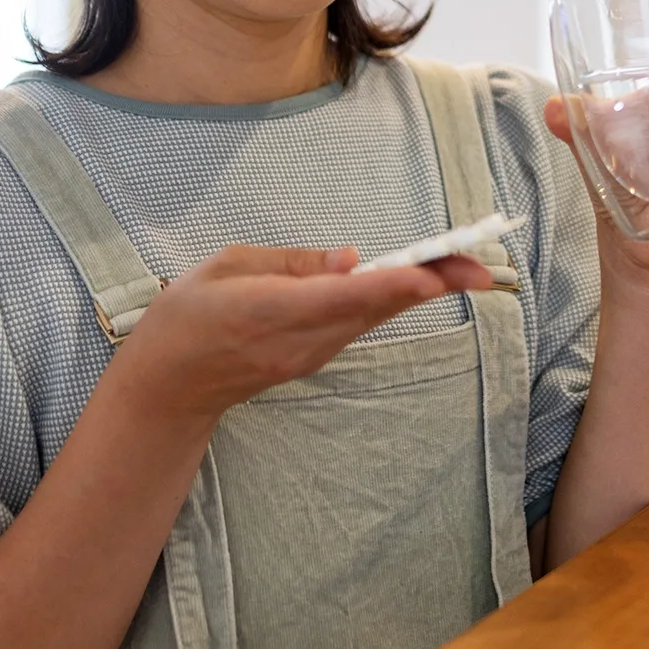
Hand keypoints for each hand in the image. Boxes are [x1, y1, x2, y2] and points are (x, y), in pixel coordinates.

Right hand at [100, 244, 491, 425]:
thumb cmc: (185, 317)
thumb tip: (351, 259)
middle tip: (482, 266)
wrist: (166, 389)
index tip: (434, 273)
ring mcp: (310, 357)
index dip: (393, 285)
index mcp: (271, 311)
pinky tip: (416, 281)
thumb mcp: (226, 267)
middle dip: (430, 285)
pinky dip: (388, 301)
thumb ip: (291, 263)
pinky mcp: (312, 360)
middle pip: (375, 309)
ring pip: (373, 317)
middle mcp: (300, 340)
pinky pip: (357, 325)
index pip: (344, 298)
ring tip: (465, 267)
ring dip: (418, 292)